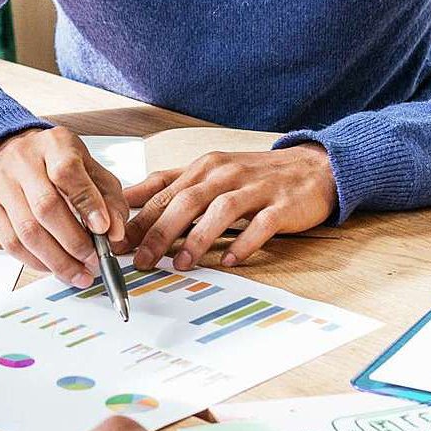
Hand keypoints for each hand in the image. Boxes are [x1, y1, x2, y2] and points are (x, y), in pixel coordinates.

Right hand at [0, 127, 129, 285]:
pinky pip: (10, 243)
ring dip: (56, 260)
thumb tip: (115, 232)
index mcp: (55, 145)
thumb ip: (109, 199)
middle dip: (74, 242)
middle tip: (93, 261)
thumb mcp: (92, 169)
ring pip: (27, 231)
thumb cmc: (58, 162)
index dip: (87, 203)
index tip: (104, 229)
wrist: (16, 152)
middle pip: (45, 207)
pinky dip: (36, 262)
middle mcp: (23, 161)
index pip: (67, 172)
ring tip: (78, 273)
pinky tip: (53, 267)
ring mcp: (2, 184)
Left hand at [124, 146, 335, 272]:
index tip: (118, 243)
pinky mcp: (282, 206)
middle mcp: (227, 174)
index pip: (165, 192)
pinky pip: (261, 225)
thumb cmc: (254, 175)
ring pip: (221, 211)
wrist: (313, 168)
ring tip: (180, 263)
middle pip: (187, 201)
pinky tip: (230, 260)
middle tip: (142, 260)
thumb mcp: (210, 172)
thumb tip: (126, 198)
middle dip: (160, 231)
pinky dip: (244, 243)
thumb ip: (169, 184)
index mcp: (205, 167)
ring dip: (198, 238)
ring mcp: (256, 189)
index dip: (140, 218)